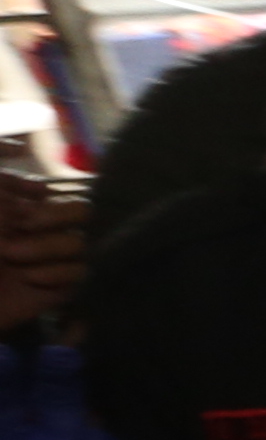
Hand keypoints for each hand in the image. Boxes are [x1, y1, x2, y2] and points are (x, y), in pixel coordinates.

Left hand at [0, 166, 78, 327]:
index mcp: (10, 211)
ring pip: (81, 245)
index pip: (47, 191)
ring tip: (14, 259)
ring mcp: (46, 262)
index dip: (38, 191)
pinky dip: (58, 276)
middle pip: (79, 212)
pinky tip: (30, 280)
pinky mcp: (54, 293)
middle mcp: (32, 233)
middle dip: (53, 217)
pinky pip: (81, 278)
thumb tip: (18, 146)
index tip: (24, 199)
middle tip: (22, 226)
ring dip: (48, 248)